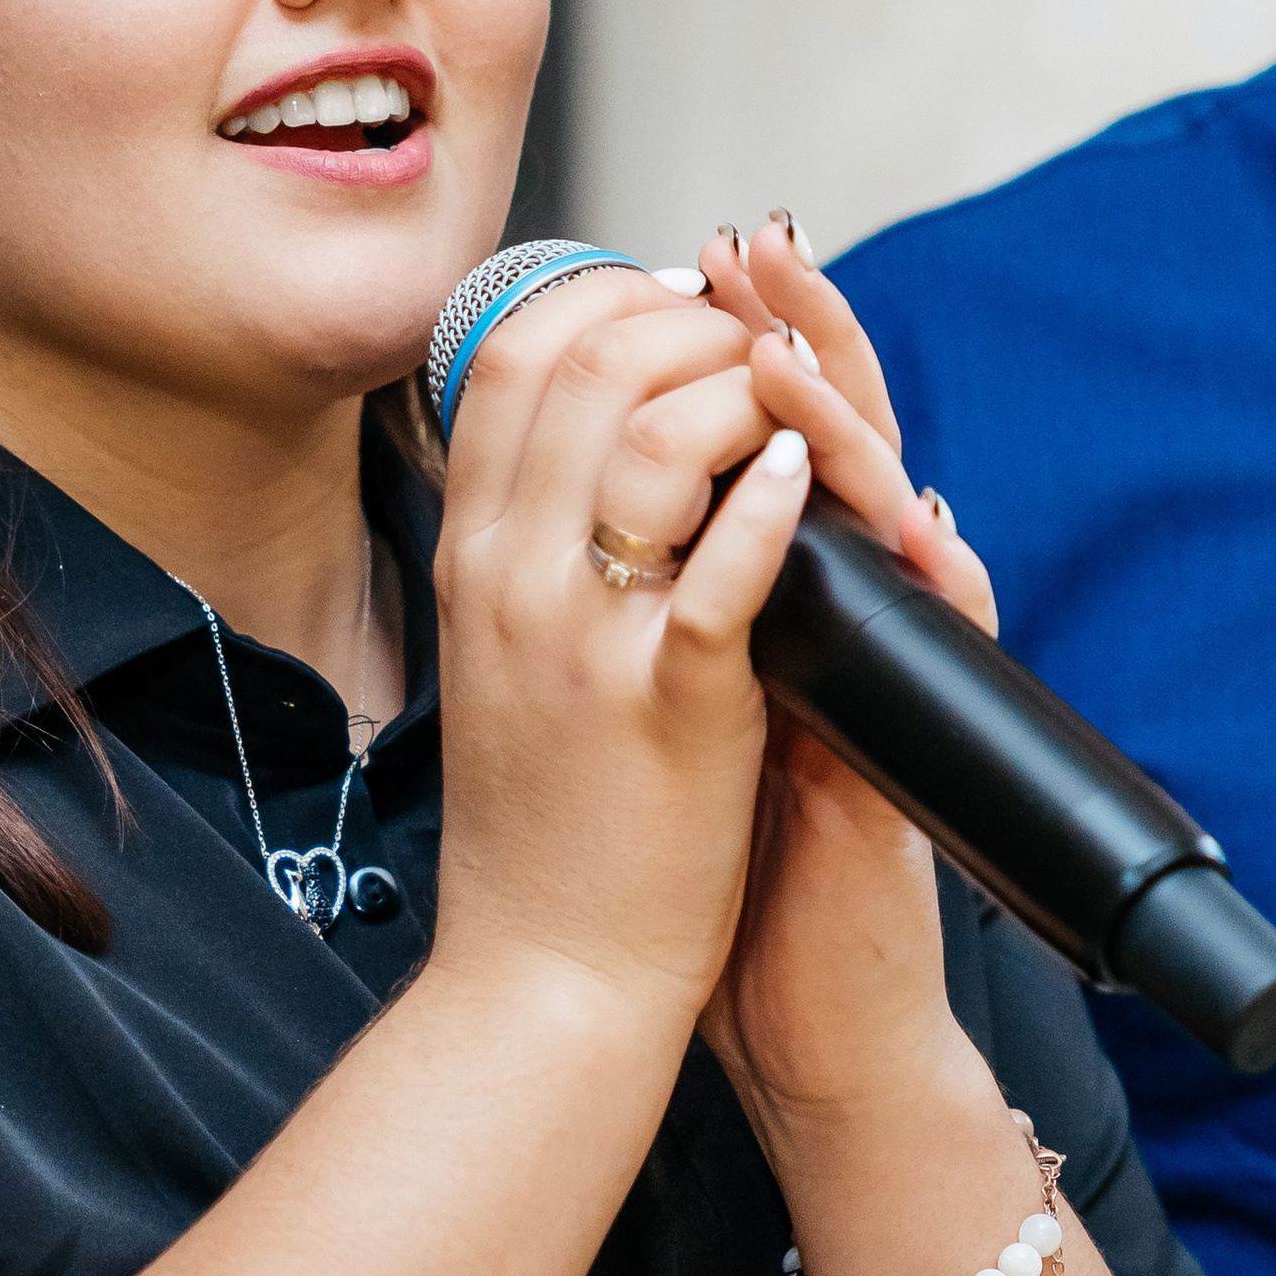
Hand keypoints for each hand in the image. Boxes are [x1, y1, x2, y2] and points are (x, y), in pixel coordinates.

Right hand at [430, 269, 829, 1030]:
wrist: (541, 977)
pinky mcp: (670, 706)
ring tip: (793, 413)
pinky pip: (724, 569)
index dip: (606, 298)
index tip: (681, 310)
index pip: (508, 358)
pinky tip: (805, 476)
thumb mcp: (493, 664)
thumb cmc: (538, 832)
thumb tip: (582, 455)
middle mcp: (509, 580)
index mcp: (470, 562)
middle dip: (695, 323)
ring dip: (744, 391)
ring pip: (654, 434)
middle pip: (586, 363)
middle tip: (759, 348)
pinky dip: (774, 502)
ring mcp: (584, 639)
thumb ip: (523, 555)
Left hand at [688, 215, 1003, 1133]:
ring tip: (794, 344)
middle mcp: (839, 614)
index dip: (732, 334)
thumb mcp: (658, 700)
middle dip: (797, 329)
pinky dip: (923, 571)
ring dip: (851, 418)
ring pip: (895, 505)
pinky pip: (933, 638)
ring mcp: (884, 674)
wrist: (779, 1011)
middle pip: (841, 429)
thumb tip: (580, 491)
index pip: (764, 425)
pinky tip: (905, 511)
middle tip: (757, 244)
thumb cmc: (705, 864)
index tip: (685, 249)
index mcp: (767, 592)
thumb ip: (650, 595)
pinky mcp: (908, 745)